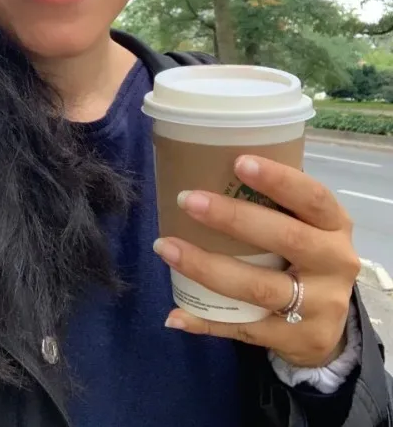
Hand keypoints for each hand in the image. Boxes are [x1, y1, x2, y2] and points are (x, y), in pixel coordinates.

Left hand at [153, 155, 360, 367]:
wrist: (330, 325)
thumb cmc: (305, 255)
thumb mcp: (306, 226)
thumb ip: (275, 204)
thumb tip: (208, 168)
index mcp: (334, 226)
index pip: (313, 197)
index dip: (279, 179)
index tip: (238, 162)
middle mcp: (335, 264)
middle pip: (286, 239)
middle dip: (233, 218)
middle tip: (187, 200)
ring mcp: (318, 306)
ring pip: (258, 287)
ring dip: (206, 267)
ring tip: (166, 248)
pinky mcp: (298, 340)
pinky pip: (244, 329)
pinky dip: (207, 321)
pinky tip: (175, 313)